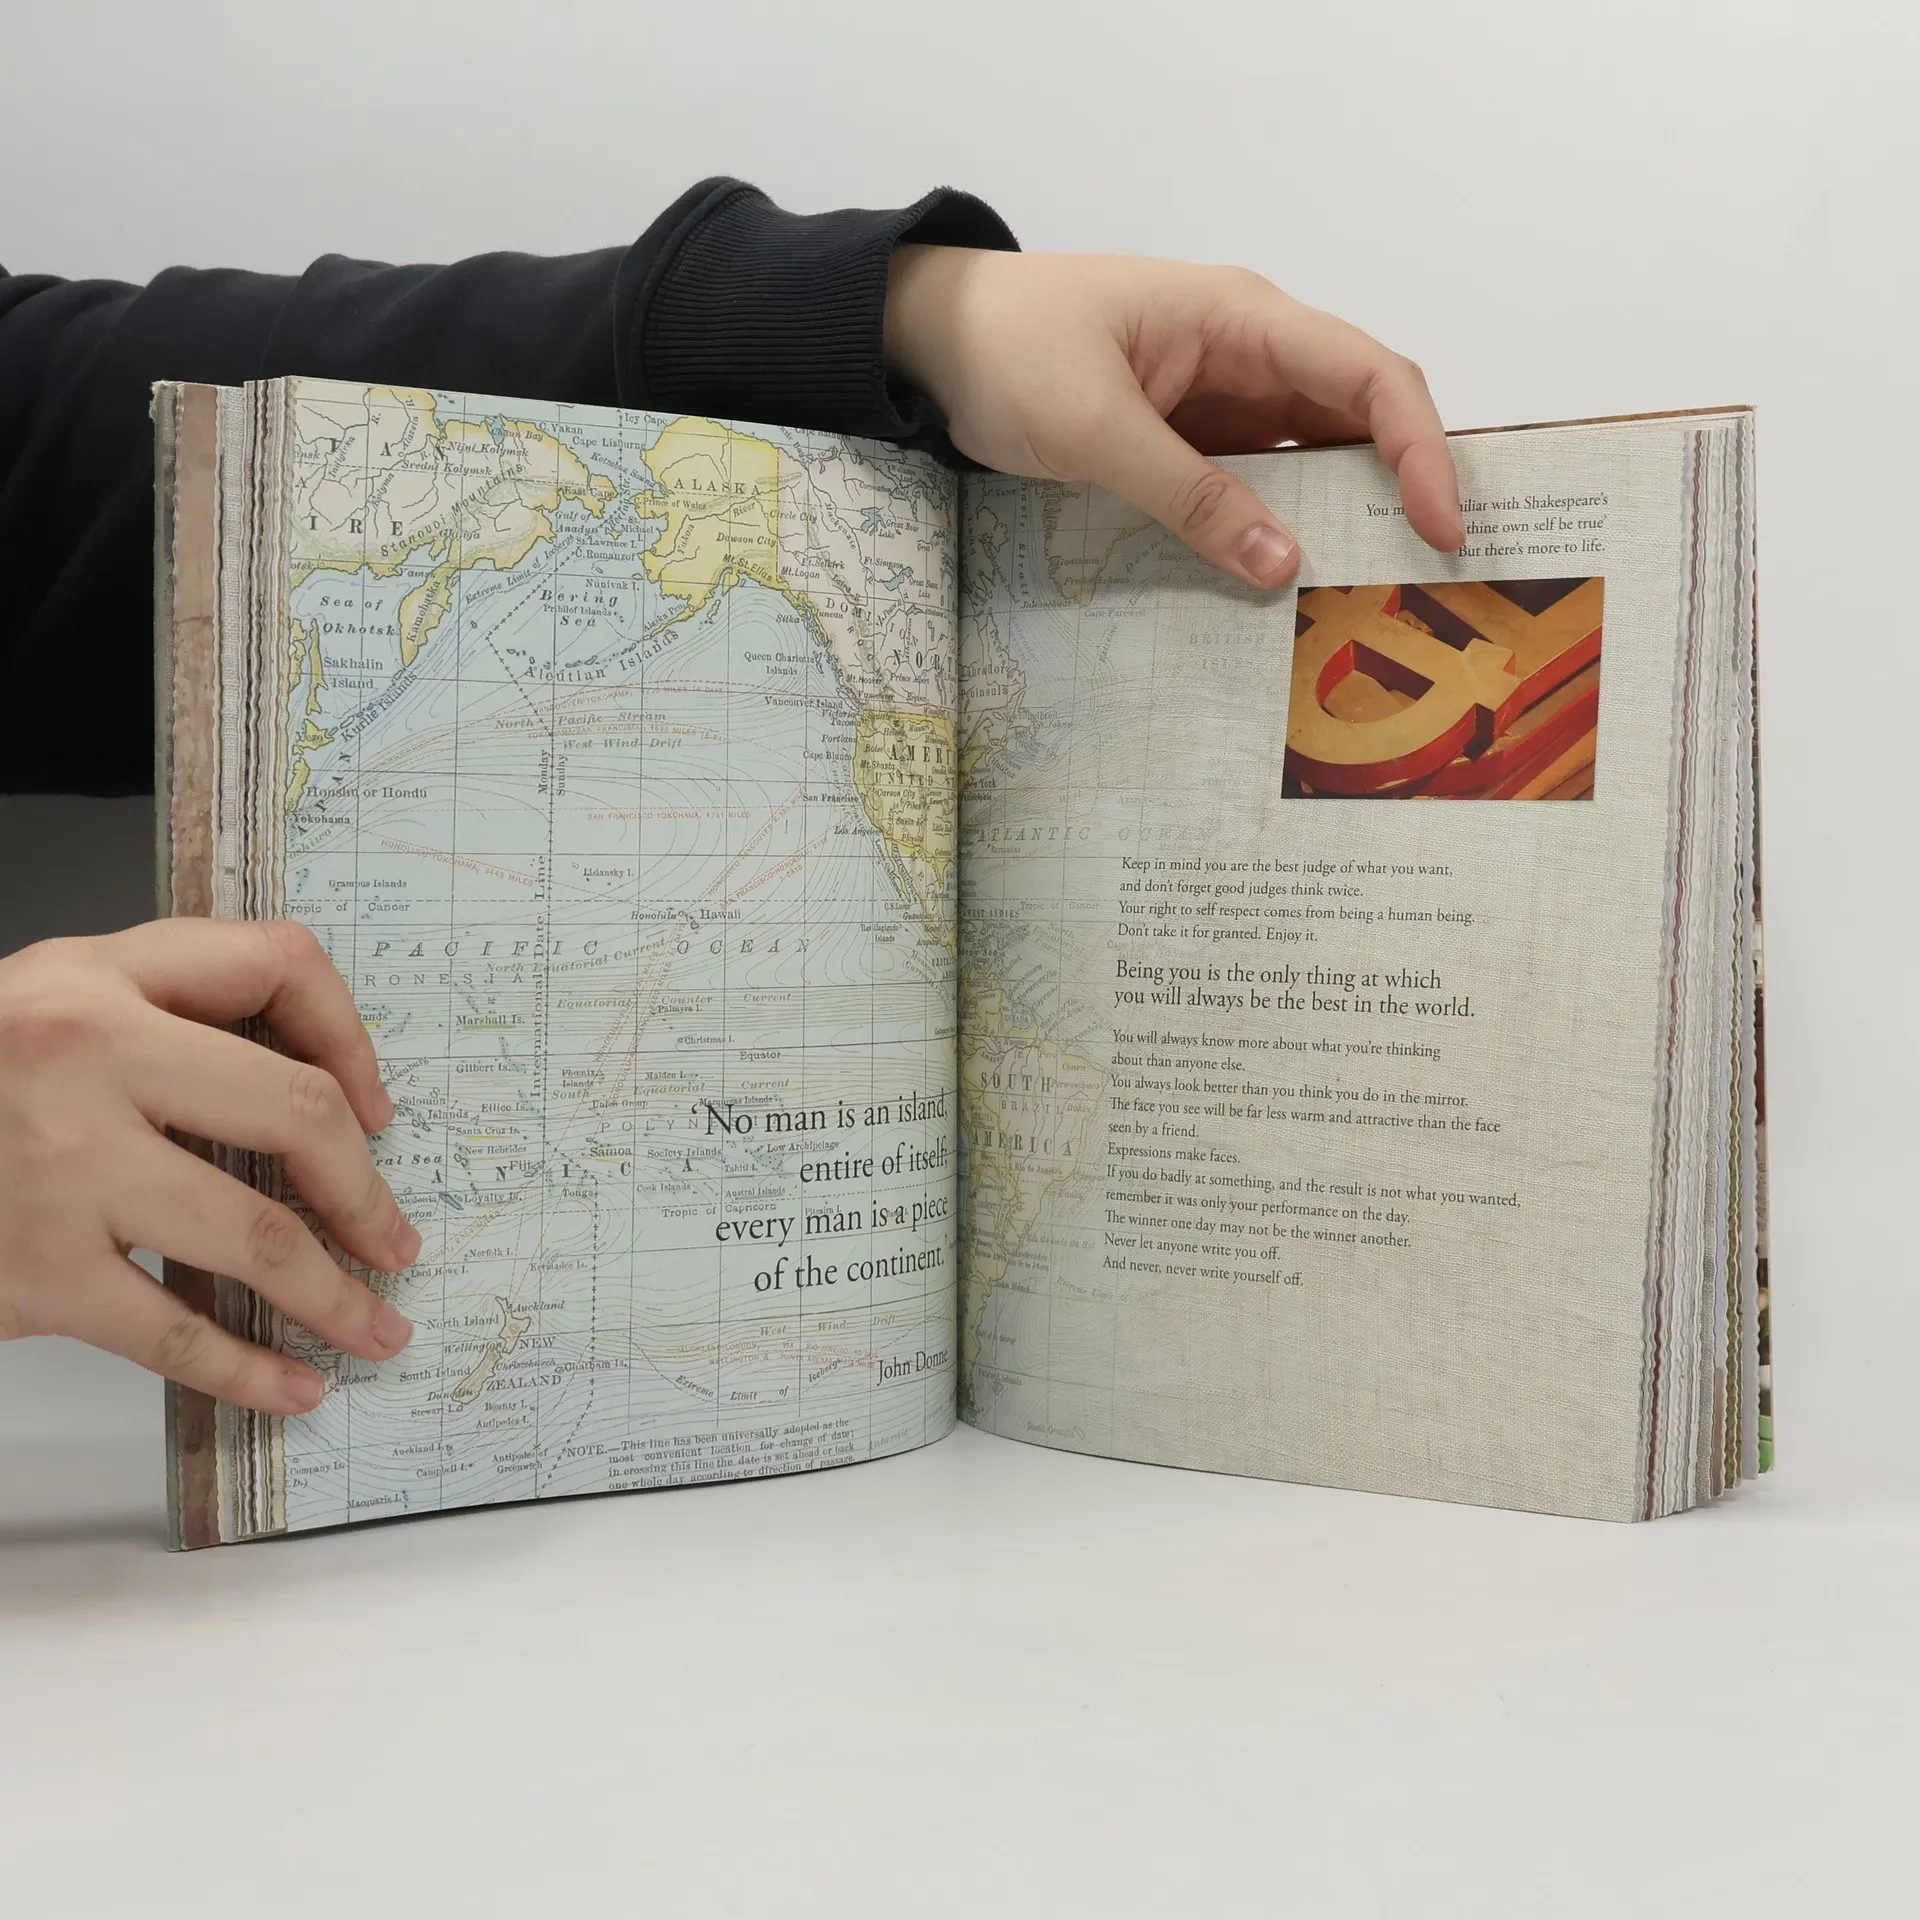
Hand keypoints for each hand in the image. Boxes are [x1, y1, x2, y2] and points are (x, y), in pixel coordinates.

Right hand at [0, 919, 419, 1413]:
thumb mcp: (50, 1002)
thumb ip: (169, 1013)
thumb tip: (321, 1098)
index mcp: (98, 980)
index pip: (275, 963)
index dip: (351, 1036)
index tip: (376, 1110)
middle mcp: (84, 1058)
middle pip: (293, 1113)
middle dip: (366, 1191)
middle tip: (397, 1240)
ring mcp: (61, 1170)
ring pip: (255, 1236)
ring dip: (336, 1296)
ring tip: (376, 1327)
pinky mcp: (34, 1272)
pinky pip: (174, 1332)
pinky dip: (249, 1369)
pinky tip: (295, 1386)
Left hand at [884, 246, 1463, 586]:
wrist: (930, 338)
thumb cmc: (1007, 351)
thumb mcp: (1095, 429)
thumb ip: (1189, 496)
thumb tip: (1282, 566)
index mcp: (1241, 319)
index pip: (1368, 374)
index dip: (1419, 449)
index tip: (1441, 527)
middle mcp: (1249, 353)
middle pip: (1359, 418)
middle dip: (1399, 491)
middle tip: (1428, 579)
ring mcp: (1221, 397)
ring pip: (1313, 457)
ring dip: (1342, 518)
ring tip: (1373, 596)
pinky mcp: (1190, 438)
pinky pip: (1257, 483)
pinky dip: (1281, 529)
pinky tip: (1290, 585)